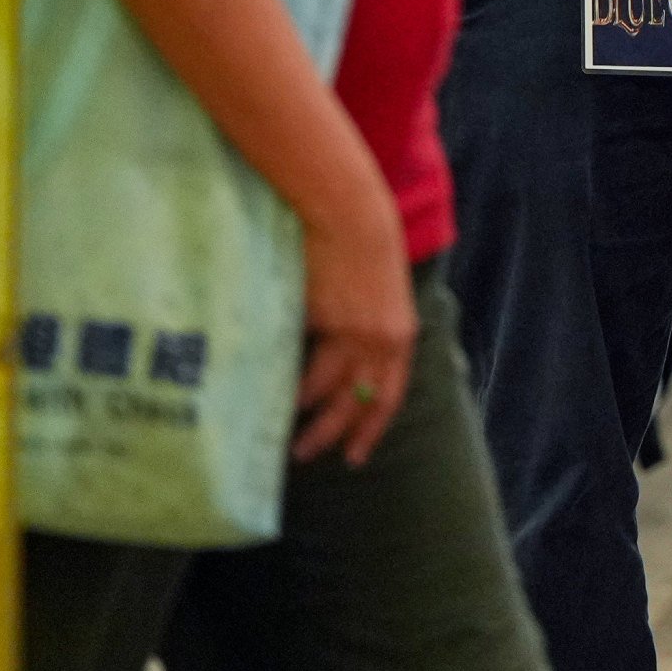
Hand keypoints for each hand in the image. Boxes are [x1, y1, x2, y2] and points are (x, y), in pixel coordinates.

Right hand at [294, 176, 417, 466]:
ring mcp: (350, 332)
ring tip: (283, 423)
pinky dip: (286, 377)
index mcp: (400, 336)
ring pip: (325, 388)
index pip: (390, 396)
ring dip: (304, 409)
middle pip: (356, 402)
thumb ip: (368, 331)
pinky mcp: (319, 319)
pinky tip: (270, 389)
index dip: (372, 428)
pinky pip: (299, 359)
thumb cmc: (366, 249)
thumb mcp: (381, 296)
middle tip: (307, 454)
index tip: (356, 455)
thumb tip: (344, 363)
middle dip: (331, 433)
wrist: (351, 215)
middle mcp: (380, 341)